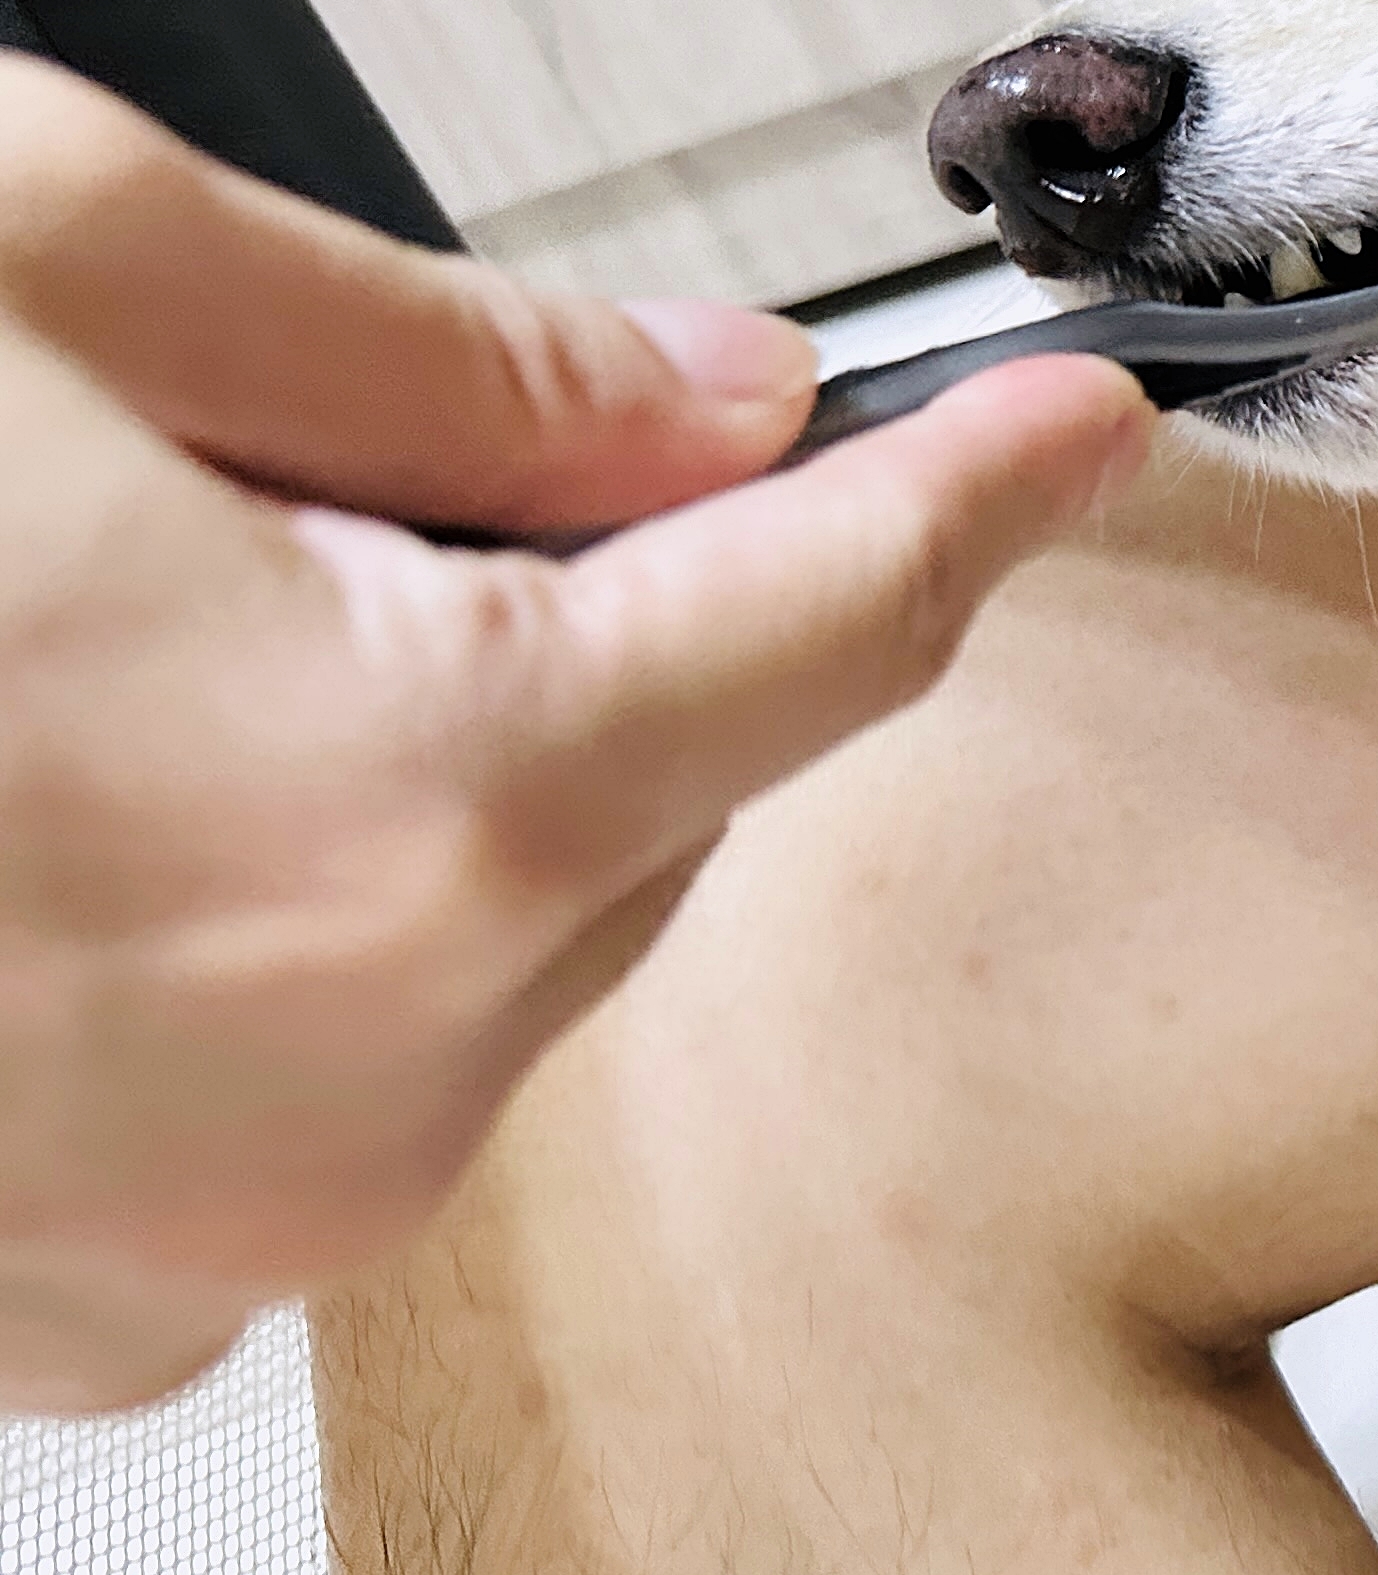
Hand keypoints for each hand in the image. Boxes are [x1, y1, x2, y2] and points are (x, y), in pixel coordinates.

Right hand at [0, 61, 1150, 1410]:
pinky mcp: (56, 1298)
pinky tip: (72, 792)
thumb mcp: (45, 276)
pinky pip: (308, 1063)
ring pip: (490, 930)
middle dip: (610, 611)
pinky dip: (274, 911)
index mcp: (400, 811)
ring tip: (136, 629)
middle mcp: (343, 1079)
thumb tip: (707, 402)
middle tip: (392, 466)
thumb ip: (452, 362)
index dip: (979, 498)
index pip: (835, 625)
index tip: (1077, 434)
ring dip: (428, 761)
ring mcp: (193, 1229)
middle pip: (662, 789)